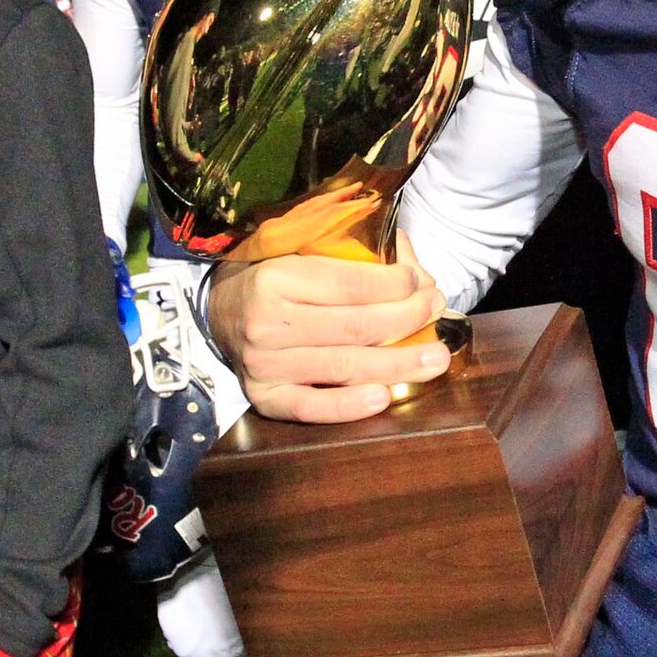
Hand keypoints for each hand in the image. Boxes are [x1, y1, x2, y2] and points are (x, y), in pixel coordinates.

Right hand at [207, 242, 450, 422]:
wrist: (219, 310)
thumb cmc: (273, 275)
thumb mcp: (304, 249)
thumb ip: (356, 254)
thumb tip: (416, 270)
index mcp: (276, 278)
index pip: (352, 284)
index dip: (397, 285)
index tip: (423, 284)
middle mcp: (266, 323)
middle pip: (356, 327)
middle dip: (408, 319)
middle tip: (437, 312)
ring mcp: (263, 364)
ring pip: (344, 366)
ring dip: (398, 364)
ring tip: (436, 359)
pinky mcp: (262, 396)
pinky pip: (310, 407)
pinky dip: (347, 406)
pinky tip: (381, 398)